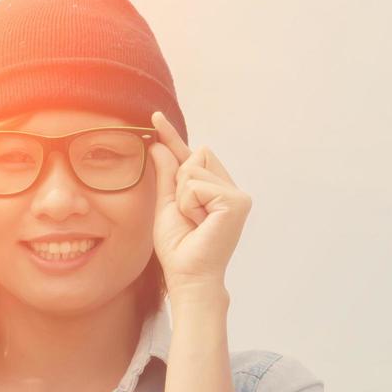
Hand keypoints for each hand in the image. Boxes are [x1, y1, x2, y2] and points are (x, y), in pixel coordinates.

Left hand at [147, 110, 251, 297]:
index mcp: (215, 189)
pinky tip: (201, 223)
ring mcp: (237, 195)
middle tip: (189, 215)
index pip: (191, 155)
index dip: (172, 136)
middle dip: (181, 181)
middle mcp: (230, 188)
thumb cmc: (180, 247)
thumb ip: (166, 175)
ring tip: (195, 221)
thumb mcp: (167, 204)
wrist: (189, 274)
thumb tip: (158, 145)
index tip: (154, 117)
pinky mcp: (236, 201)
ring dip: (184, 196)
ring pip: (194, 168)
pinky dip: (190, 204)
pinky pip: (197, 185)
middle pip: (197, 153)